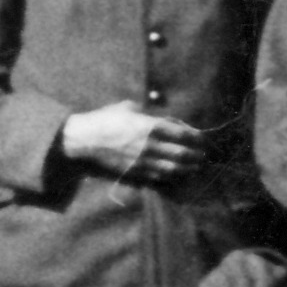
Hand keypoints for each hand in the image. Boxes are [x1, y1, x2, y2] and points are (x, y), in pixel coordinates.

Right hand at [59, 104, 211, 183]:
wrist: (83, 142)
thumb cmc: (105, 120)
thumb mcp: (128, 107)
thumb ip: (150, 113)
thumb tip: (167, 119)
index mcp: (150, 126)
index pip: (183, 134)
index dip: (197, 138)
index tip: (203, 139)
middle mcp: (150, 146)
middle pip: (182, 154)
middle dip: (196, 155)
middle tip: (203, 155)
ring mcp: (142, 163)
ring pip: (173, 169)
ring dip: (187, 169)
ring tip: (195, 167)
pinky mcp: (135, 174)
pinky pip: (159, 178)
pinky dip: (171, 177)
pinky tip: (177, 175)